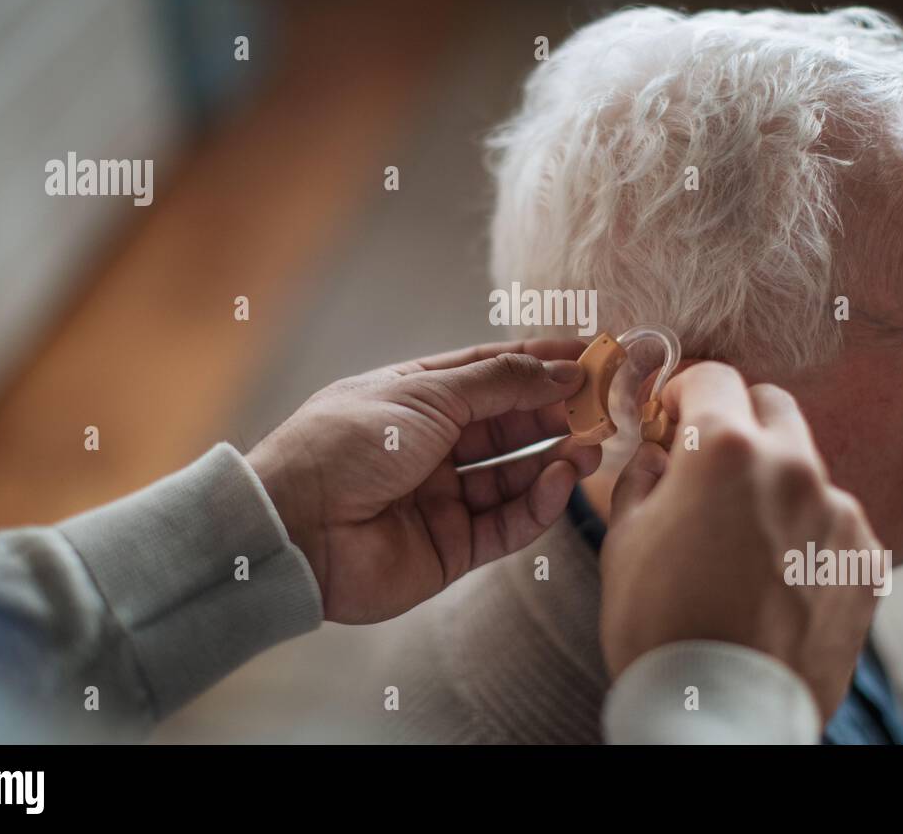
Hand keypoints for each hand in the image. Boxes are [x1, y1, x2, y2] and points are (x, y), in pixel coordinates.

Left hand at [247, 340, 600, 623]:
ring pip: (516, 475)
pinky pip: (508, 523)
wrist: (296, 526)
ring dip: (557, 457)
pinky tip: (560, 479)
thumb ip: (501, 383)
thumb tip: (562, 367)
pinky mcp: (452, 547)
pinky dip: (539, 502)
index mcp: (418, 397)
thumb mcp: (428, 394)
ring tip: (592, 445)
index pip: (493, 372)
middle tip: (605, 404)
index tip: (593, 354)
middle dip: (558, 411)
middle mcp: (433, 444)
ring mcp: (443, 497)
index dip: (543, 362)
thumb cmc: (348, 442)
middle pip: (511, 424)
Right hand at [598, 361, 879, 720]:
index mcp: (727, 450)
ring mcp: (839, 511)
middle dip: (738, 421)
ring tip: (741, 541)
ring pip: (804, 467)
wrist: (724, 713)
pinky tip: (774, 576)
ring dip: (773, 482)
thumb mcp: (624, 541)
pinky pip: (831, 520)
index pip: (712, 378)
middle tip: (709, 465)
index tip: (673, 416)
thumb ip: (643, 478)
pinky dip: (804, 531)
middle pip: (772, 406)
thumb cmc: (659, 626)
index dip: (684, 392)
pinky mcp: (866, 557)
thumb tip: (659, 455)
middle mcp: (793, 466)